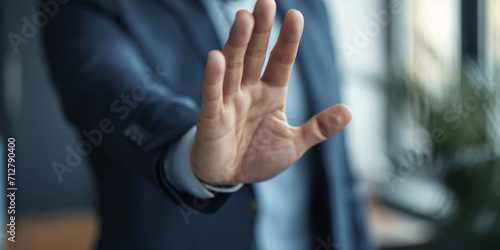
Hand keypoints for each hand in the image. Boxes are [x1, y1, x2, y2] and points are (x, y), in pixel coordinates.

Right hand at [191, 0, 351, 184]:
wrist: (228, 177)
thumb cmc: (258, 158)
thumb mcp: (294, 144)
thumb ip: (319, 128)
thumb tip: (349, 110)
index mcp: (271, 94)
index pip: (280, 61)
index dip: (288, 40)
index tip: (295, 15)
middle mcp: (248, 91)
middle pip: (254, 55)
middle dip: (260, 30)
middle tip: (265, 1)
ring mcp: (228, 101)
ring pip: (233, 67)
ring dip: (237, 43)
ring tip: (244, 17)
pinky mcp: (210, 117)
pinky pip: (212, 95)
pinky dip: (213, 78)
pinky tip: (216, 58)